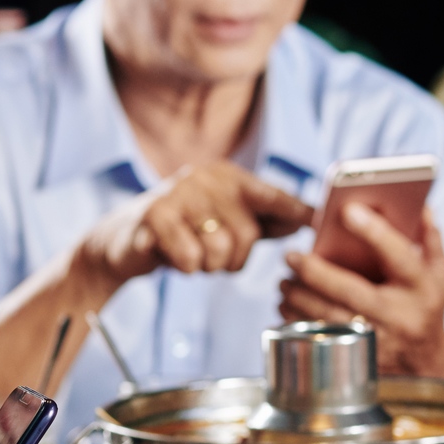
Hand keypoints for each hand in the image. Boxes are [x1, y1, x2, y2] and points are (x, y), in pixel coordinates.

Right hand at [71, 161, 312, 297]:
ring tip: (191, 252)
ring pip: (220, 251)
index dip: (297, 211)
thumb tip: (309, 218)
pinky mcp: (155, 215)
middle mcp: (207, 177)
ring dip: (208, 266)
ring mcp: (180, 193)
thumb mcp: (226, 220)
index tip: (318, 221)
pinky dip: (186, 267)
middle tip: (211, 255)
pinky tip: (172, 255)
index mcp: (229, 176)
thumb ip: (266, 219)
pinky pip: (191, 259)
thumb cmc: (185, 231)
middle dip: (233, 259)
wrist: (125, 239)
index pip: (272, 196)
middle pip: (247, 236)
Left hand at [279, 206, 443, 377]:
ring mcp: (379, 341)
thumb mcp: (438, 273)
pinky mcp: (360, 358)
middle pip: (352, 292)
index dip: (374, 232)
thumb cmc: (425, 307)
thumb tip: (421, 206)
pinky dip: (300, 323)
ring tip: (284, 283)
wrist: (424, 363)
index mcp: (420, 287)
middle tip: (291, 256)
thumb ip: (429, 238)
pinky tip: (287, 308)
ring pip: (331, 319)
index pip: (398, 255)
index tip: (347, 211)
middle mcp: (400, 315)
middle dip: (316, 273)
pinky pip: (324, 340)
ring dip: (300, 300)